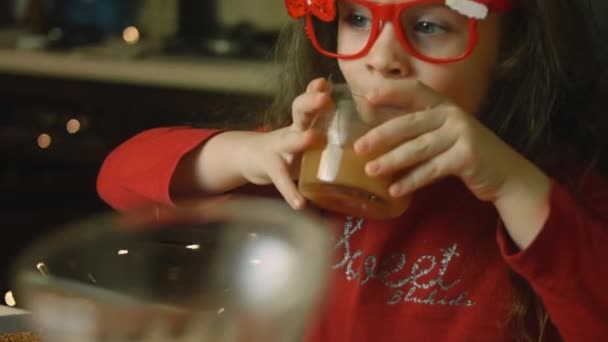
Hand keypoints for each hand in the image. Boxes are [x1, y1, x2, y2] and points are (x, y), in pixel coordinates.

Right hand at [236, 78, 332, 208]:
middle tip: (325, 99)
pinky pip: (281, 180)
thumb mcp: (303, 134)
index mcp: (303, 122)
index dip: (316, 91)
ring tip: (312, 138)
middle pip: (299, 112)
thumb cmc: (287, 147)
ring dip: (301, 139)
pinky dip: (290, 192)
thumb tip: (366, 137)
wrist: (248, 158)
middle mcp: (292, 130)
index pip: (310, 101)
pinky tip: (300, 203)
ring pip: (289, 140)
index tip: (326, 83)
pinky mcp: (271, 168)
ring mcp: (279, 148)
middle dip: (311, 103)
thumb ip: (326, 131)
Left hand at [353, 80, 543, 203]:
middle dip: (381, 135)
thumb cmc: (465, 154)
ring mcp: (461, 134)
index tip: (368, 96)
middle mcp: (452, 115)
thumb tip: (376, 139)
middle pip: (410, 124)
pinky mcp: (467, 156)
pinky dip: (412, 180)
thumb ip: (418, 132)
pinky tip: (394, 189)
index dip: (392, 91)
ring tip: (371, 171)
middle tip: (358, 147)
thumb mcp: (443, 135)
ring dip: (392, 160)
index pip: (415, 91)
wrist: (505, 174)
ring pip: (418, 148)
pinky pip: (432, 170)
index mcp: (443, 106)